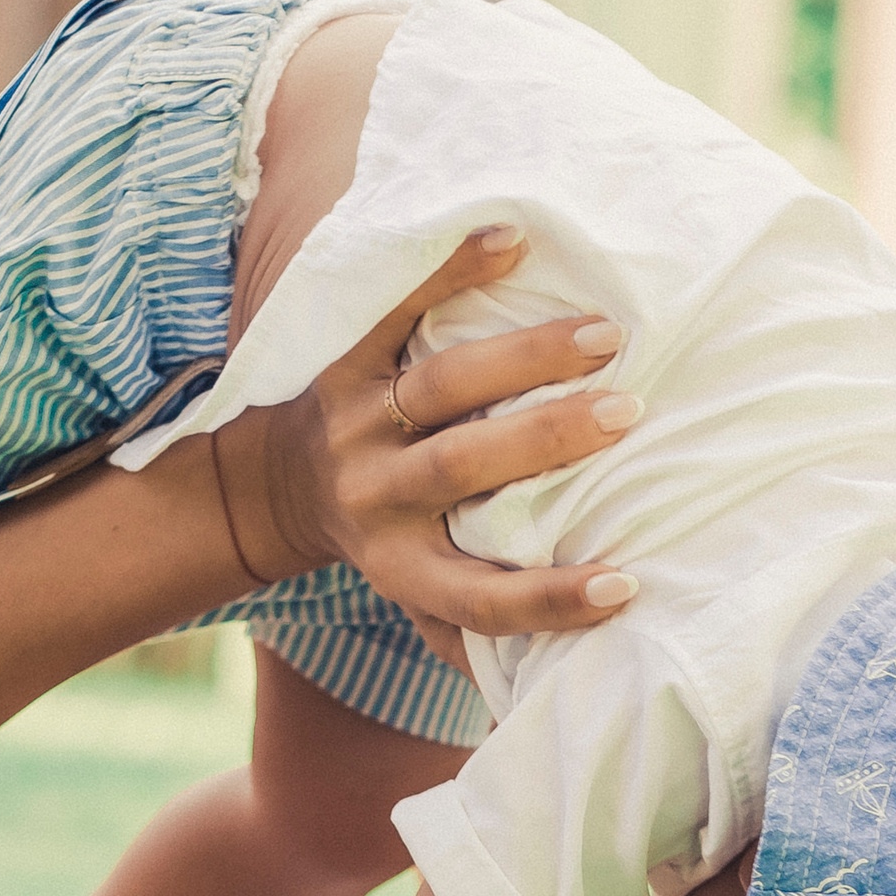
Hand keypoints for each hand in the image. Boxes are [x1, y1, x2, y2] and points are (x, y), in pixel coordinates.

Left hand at [217, 228, 639, 654]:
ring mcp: (355, 422)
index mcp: (401, 567)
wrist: (267, 485)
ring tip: (604, 335)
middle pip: (466, 468)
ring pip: (441, 386)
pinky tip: (512, 240)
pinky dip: (451, 270)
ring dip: (526, 358)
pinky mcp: (341, 356)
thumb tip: (580, 656)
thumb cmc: (383, 539)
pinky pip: (394, 306)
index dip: (549, 601)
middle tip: (628, 414)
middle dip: (549, 440)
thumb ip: (478, 613)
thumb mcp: (415, 586)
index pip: (479, 598)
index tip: (624, 587)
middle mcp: (375, 497)